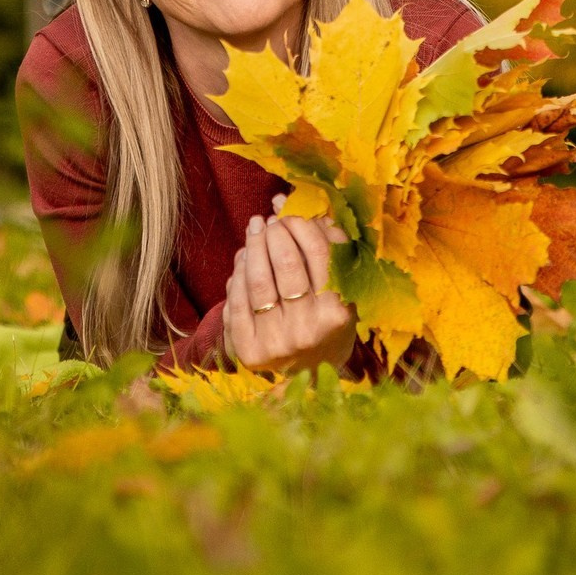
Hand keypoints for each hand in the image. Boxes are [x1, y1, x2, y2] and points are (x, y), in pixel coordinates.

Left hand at [222, 202, 354, 375]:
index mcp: (338, 311)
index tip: (288, 213)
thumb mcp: (338, 288)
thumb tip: (282, 200)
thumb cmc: (325, 320)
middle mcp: (309, 329)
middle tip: (268, 221)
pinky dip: (238, 274)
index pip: (317, 252)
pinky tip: (243, 259)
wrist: (310, 373)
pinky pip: (237, 302)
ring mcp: (278, 343)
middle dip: (273, 232)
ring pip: (258, 280)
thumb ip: (321, 243)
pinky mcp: (250, 352)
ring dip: (253, 246)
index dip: (299, 223)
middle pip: (285, 263)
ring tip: (255, 230)